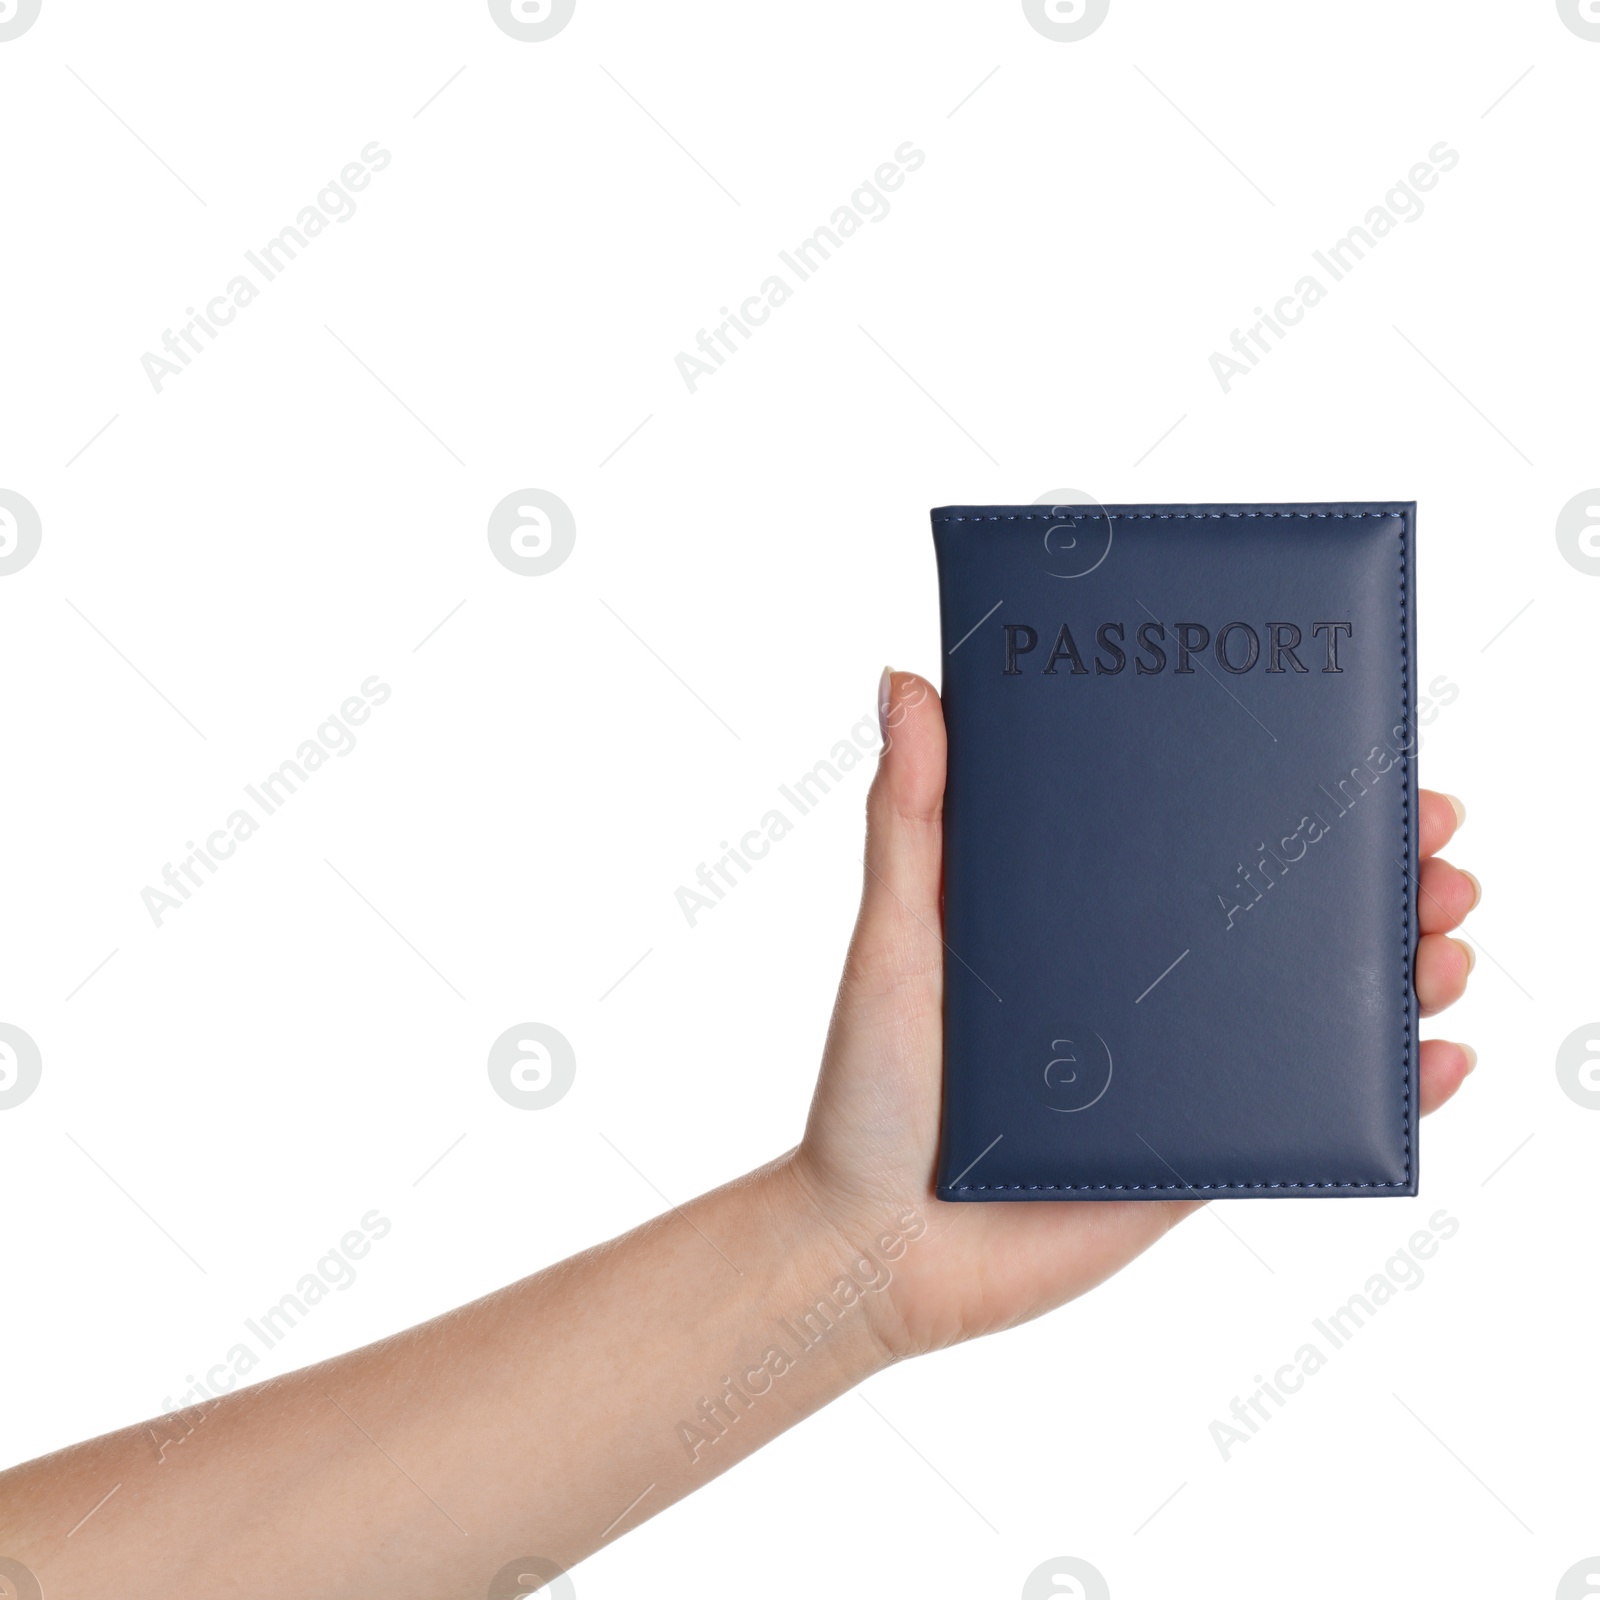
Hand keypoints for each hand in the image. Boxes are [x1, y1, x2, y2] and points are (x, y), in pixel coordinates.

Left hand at [788, 670, 1479, 1360]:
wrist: (876, 1250)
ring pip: (1321, 1007)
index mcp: (1083, 916)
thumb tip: (907, 679)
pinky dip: (1392, 1092)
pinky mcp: (1200, 1154)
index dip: (1292, 793)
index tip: (1363, 756)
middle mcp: (1144, 982)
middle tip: (1436, 851)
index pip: (1208, 837)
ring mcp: (1181, 1069)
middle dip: (1382, 876)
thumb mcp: (894, 936)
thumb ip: (909, 816)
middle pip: (1287, 914)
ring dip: (1406, 968)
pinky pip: (1312, 1117)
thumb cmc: (871, 1089)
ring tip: (1445, 942)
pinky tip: (1437, 1058)